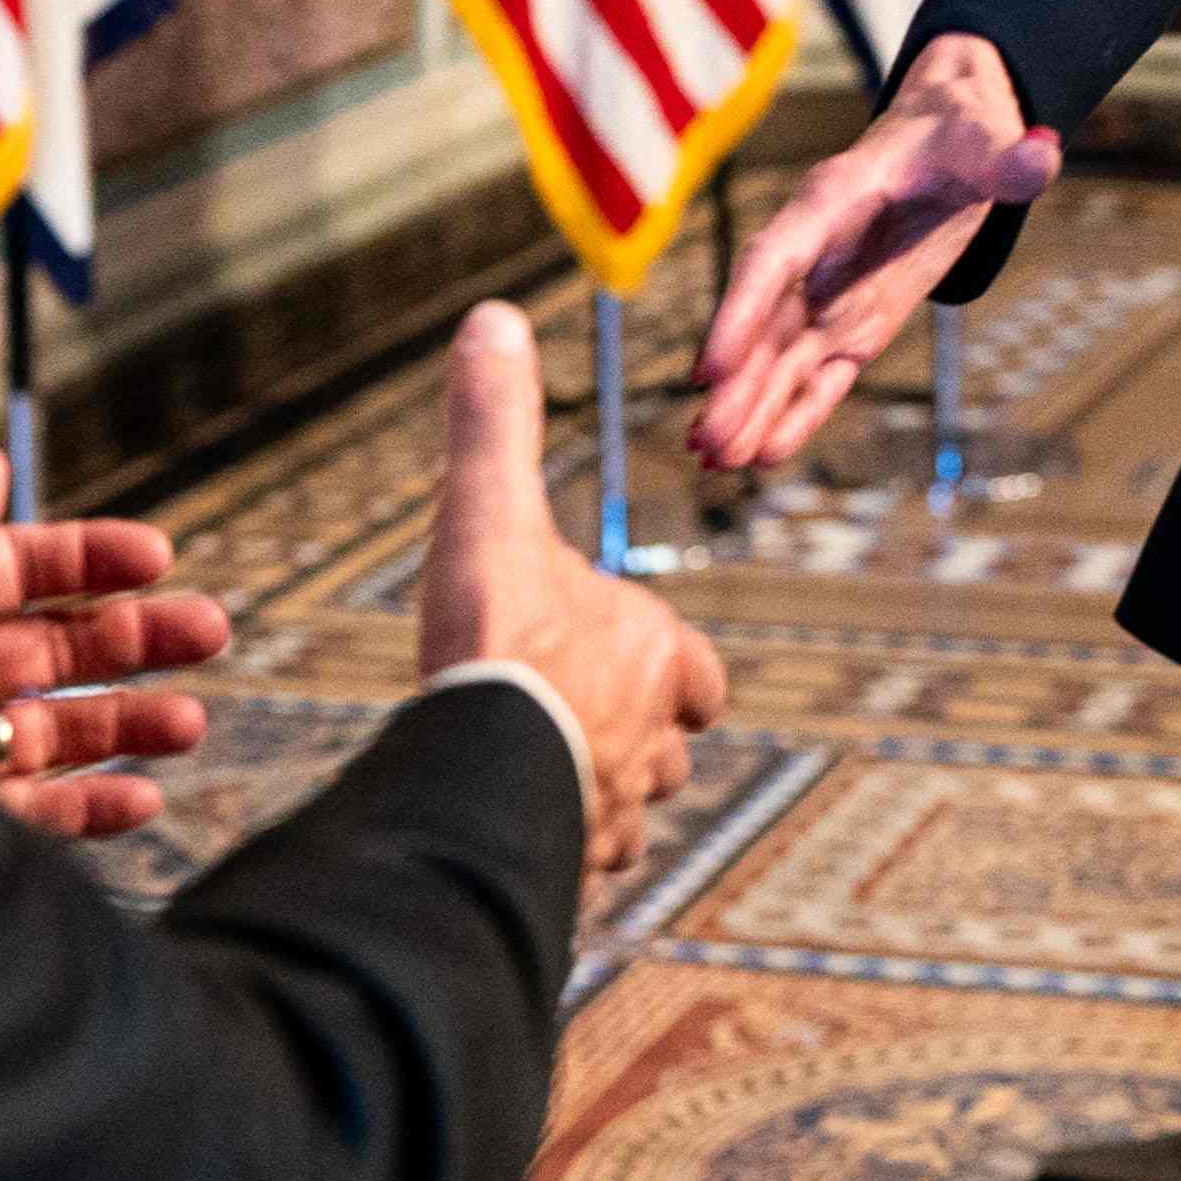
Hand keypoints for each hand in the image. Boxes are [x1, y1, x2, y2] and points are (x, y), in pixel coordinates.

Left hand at [0, 443, 232, 841]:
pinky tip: (139, 797)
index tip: (156, 555)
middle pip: (55, 651)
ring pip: (59, 734)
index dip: (89, 558)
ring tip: (187, 723)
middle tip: (207, 631)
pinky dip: (93, 810)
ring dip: (129, 725)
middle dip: (136, 639)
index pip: (18, 572)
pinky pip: (39, 816)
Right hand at [410, 303, 734, 885]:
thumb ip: (494, 421)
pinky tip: (528, 837)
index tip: (656, 669)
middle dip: (641, 737)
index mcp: (656, 652)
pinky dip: (567, 849)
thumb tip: (493, 320)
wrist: (482, 763)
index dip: (678, 670)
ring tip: (559, 781)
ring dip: (607, 795)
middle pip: (673, 746)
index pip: (698, 671)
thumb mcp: (491, 509)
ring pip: (634, 807)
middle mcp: (654, 736)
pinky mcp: (578, 858)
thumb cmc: (498, 638)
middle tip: (590, 724)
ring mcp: (619, 804)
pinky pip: (588, 860)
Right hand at [685, 34, 1062, 468]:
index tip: (710, 370)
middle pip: (767, 325)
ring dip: (750, 409)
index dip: (740, 315)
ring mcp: (831, 294)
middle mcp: (815, 252)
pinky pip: (820, 375)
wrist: (951, 139)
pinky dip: (795, 414)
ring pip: (783, 359)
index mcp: (831, 200)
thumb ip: (1008, 158)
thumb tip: (1042, 154)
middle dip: (738, 385)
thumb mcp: (988, 140)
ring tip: (712, 462)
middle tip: (707, 443)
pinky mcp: (856, 324)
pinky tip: (763, 454)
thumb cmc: (961, 134)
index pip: (774, 261)